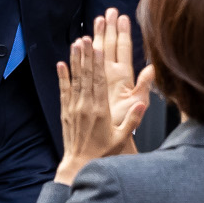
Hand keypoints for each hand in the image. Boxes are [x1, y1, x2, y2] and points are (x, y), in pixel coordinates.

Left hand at [55, 17, 153, 184]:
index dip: (98, 65)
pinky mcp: (66, 112)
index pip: (99, 83)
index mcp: (100, 111)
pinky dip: (62, 76)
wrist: (78, 164)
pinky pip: (64, 90)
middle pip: (86, 76)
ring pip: (75, 80)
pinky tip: (61, 63)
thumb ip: (132, 120)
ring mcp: (74, 108)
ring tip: (76, 43)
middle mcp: (85, 106)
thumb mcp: (121, 138)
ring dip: (75, 61)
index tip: (99, 48)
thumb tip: (142, 104)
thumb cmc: (103, 152)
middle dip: (86, 56)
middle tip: (87, 38)